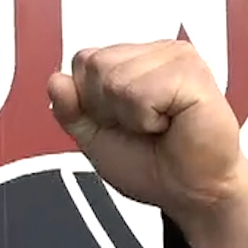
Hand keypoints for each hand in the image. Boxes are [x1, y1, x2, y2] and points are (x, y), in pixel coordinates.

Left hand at [48, 39, 247, 247]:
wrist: (191, 193)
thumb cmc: (153, 166)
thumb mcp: (94, 138)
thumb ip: (70, 110)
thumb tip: (56, 80)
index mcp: (132, 61)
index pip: (83, 61)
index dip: (91, 103)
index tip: (121, 123)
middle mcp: (154, 53)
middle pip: (94, 64)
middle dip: (107, 108)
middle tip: (142, 127)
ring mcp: (174, 57)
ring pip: (114, 77)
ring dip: (130, 116)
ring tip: (159, 126)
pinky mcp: (192, 71)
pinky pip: (140, 92)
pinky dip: (148, 119)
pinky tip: (171, 123)